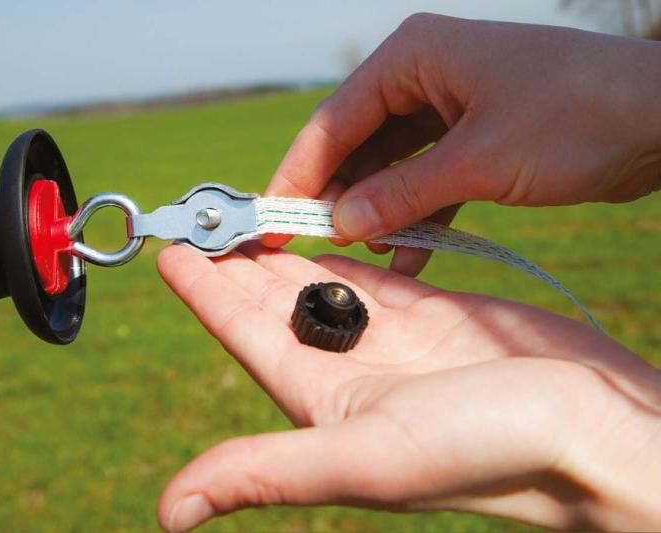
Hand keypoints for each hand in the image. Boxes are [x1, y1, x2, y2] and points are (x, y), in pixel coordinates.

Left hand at [156, 243, 660, 531]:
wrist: (590, 430)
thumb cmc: (487, 452)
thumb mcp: (365, 459)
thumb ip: (267, 473)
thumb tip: (169, 514)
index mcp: (323, 400)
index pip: (245, 335)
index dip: (205, 294)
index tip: (170, 251)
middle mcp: (349, 370)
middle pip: (274, 303)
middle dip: (235, 261)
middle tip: (201, 215)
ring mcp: (391, 340)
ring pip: (320, 283)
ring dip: (282, 250)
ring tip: (247, 212)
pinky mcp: (432, 314)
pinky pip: (371, 273)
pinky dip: (342, 249)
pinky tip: (317, 229)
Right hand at [265, 14, 660, 274]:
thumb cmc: (578, 115)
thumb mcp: (479, 161)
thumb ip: (402, 195)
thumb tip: (339, 224)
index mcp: (413, 57)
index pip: (335, 120)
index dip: (300, 173)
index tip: (274, 218)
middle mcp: (424, 77)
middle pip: (357, 144)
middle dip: (338, 197)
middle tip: (311, 247)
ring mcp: (450, 109)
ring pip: (391, 168)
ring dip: (378, 213)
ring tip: (360, 257)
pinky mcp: (475, 140)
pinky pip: (428, 182)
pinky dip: (418, 217)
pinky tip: (407, 258)